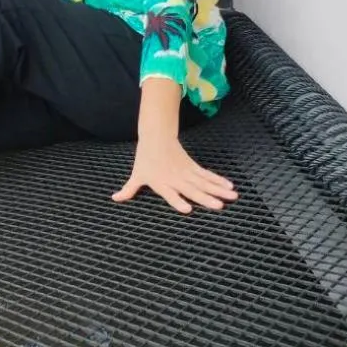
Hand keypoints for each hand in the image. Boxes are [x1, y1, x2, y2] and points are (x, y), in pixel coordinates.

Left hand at [112, 136, 236, 214]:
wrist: (156, 138)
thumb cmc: (145, 160)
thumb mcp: (137, 175)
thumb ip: (128, 189)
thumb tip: (115, 199)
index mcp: (161, 183)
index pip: (170, 194)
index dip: (178, 201)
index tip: (188, 209)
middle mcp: (175, 179)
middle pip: (192, 189)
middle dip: (206, 197)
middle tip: (219, 206)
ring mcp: (186, 172)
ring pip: (204, 182)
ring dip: (219, 189)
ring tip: (232, 196)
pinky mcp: (193, 166)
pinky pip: (207, 175)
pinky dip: (218, 180)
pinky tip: (229, 186)